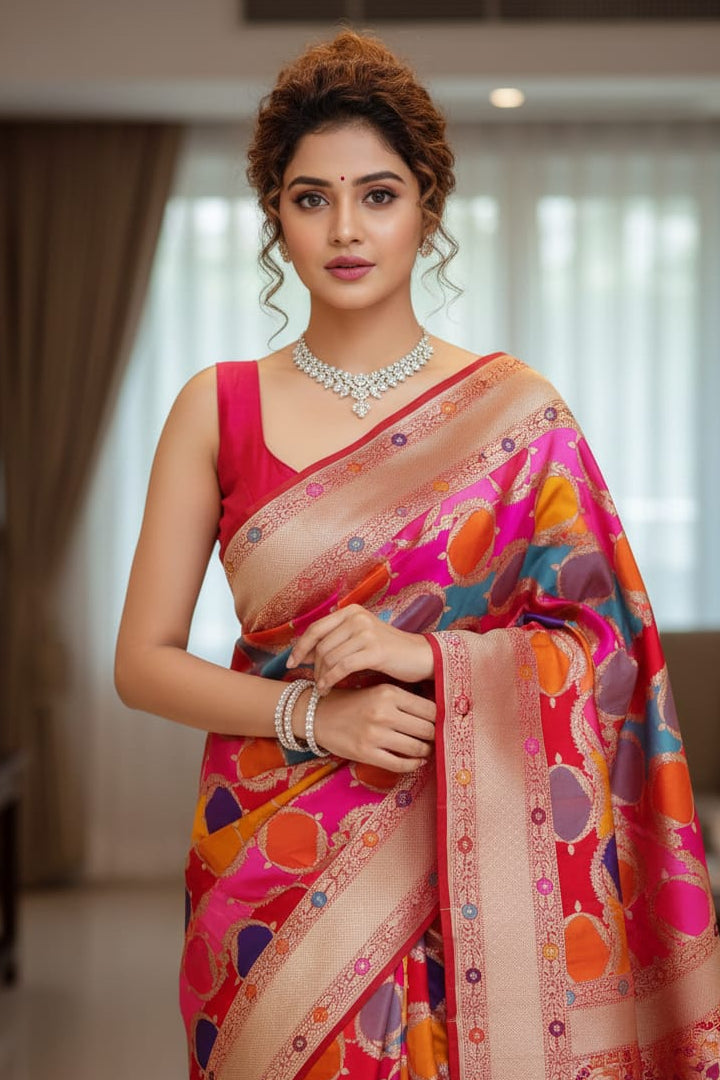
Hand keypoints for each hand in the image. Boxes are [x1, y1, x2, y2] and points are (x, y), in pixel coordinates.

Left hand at [286, 604, 434, 692]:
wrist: (421, 656)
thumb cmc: (389, 650)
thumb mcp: (361, 637)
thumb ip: (337, 640)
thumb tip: (306, 653)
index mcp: (351, 611)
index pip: (315, 628)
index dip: (300, 647)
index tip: (291, 663)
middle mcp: (357, 617)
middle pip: (321, 645)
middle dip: (313, 666)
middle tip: (313, 682)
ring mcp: (366, 632)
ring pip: (329, 658)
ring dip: (321, 676)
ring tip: (322, 688)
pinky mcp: (374, 650)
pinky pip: (342, 667)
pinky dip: (330, 680)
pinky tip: (327, 689)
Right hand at [308, 684, 435, 772]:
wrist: (318, 715)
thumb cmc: (353, 702)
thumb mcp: (378, 691)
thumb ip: (404, 700)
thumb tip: (437, 714)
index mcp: (389, 693)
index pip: (430, 709)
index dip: (439, 718)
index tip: (440, 723)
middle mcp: (384, 712)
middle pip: (427, 730)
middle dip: (434, 736)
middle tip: (433, 738)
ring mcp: (375, 734)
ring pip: (417, 748)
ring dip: (425, 751)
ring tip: (424, 749)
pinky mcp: (366, 753)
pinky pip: (400, 765)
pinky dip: (413, 765)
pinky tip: (415, 761)